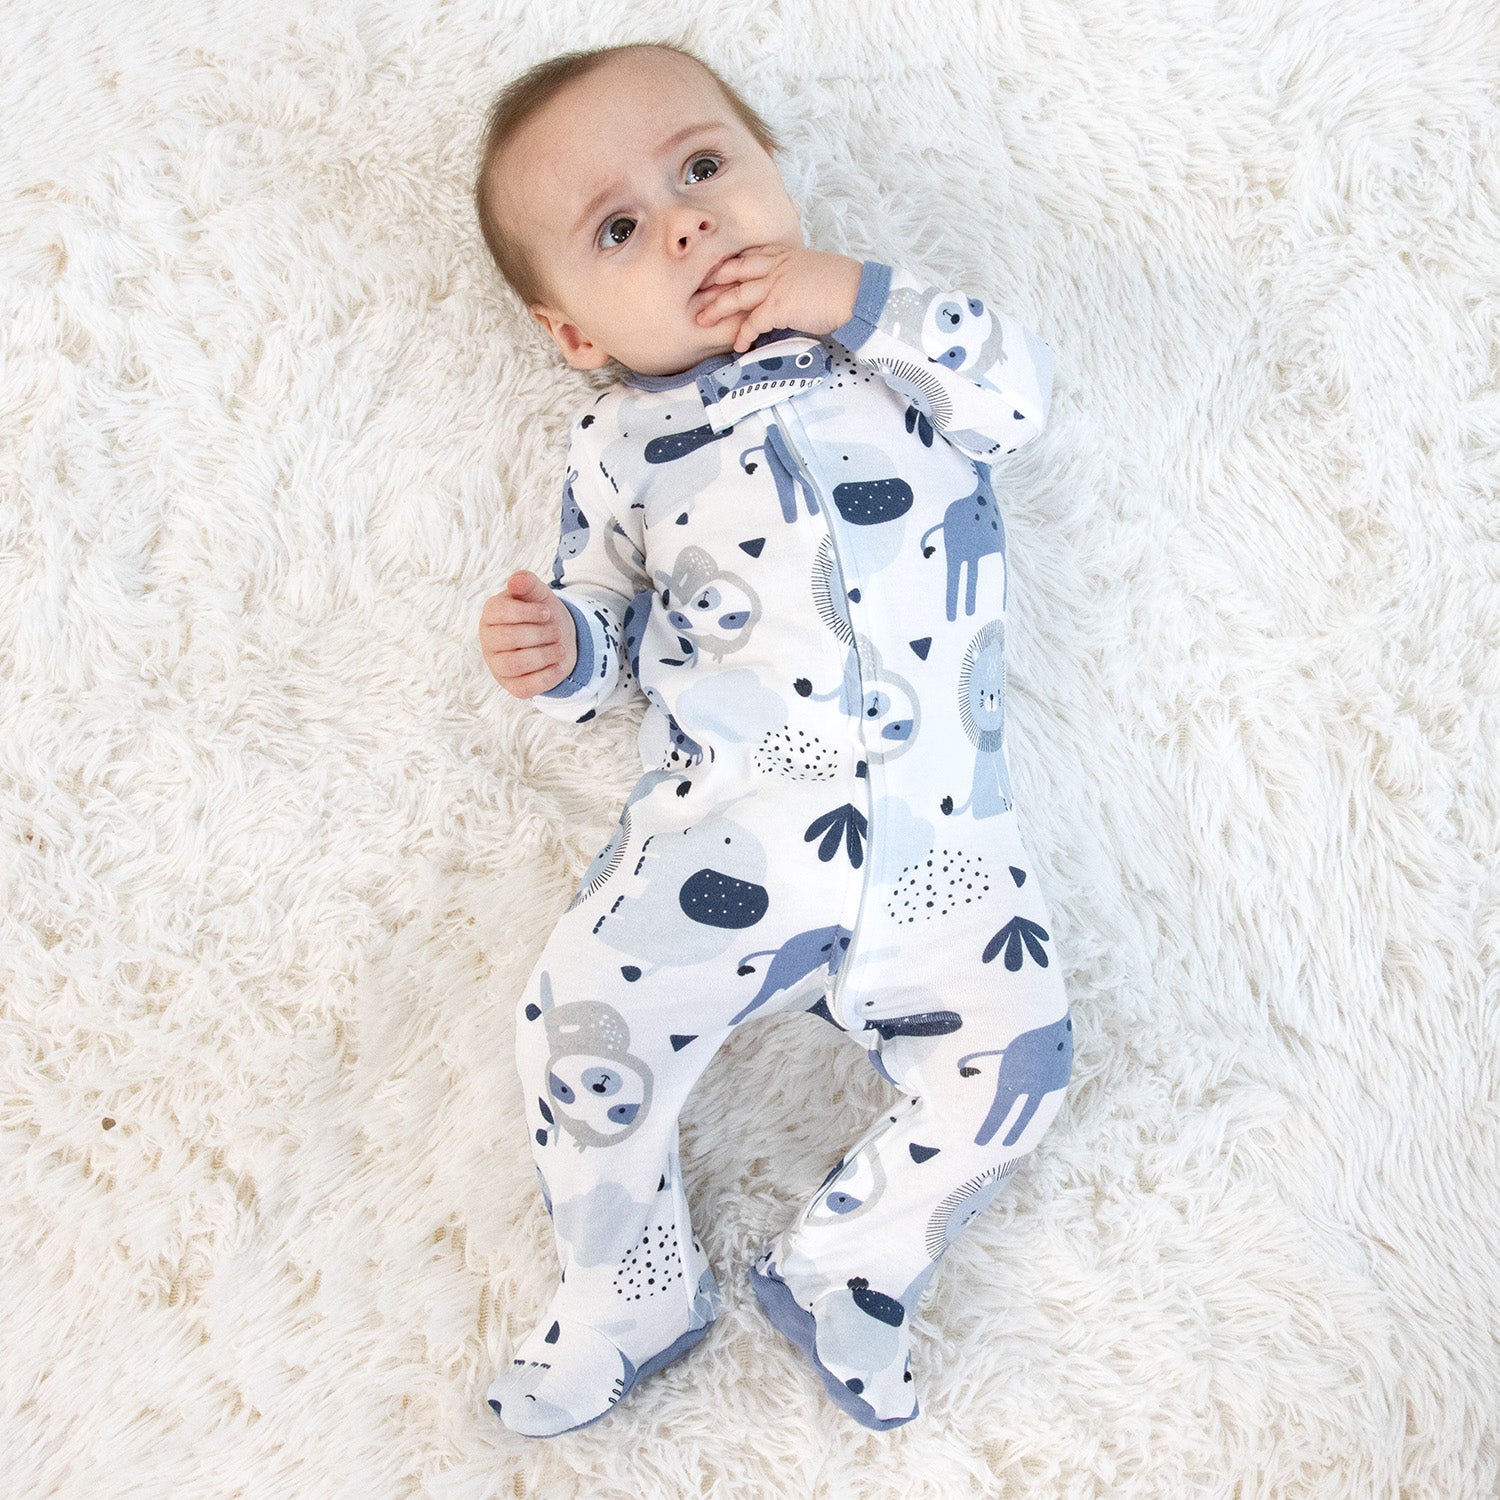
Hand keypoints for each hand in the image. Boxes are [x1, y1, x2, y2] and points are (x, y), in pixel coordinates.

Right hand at [479, 570, 576, 697]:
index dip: (526, 612)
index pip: (500, 613)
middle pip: (508, 639)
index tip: (547, 612)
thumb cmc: (542, 614)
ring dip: (544, 655)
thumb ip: (527, 583)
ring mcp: (498, 666)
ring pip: (515, 664)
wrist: (559, 638)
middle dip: (539, 634)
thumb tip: (516, 581)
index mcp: (491, 615)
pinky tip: (558, 663)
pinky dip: (548, 675)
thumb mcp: (538, 594)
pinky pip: (526, 687)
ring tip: (560, 647)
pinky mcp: (513, 686)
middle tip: (558, 631)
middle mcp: (489, 641)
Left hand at [691, 246, 861, 353]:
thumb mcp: (815, 271)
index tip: (711, 273)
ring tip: (700, 320)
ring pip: (736, 294)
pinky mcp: (779, 305)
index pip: (748, 256)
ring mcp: (775, 284)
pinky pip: (752, 321)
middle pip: (733, 271)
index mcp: (785, 254)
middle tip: (694, 294)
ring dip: (716, 308)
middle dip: (712, 282)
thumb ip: (796, 276)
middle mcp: (776, 265)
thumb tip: (791, 291)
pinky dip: (742, 334)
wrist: (857, 293)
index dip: (727, 265)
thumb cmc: (843, 285)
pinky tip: (737, 345)